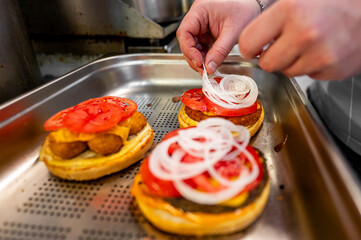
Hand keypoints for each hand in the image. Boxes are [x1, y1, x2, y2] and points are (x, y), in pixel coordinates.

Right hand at [177, 0, 260, 73]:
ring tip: (208, 67)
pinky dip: (205, 56)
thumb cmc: (246, 10)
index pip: (185, 32)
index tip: (198, 61)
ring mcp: (201, 26)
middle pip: (186, 40)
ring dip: (199, 58)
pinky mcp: (207, 33)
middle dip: (193, 57)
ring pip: (193, 46)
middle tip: (203, 69)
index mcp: (200, 10)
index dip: (188, 49)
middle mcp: (198, 17)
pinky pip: (201, 47)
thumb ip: (220, 51)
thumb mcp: (233, 33)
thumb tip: (209, 67)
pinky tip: (210, 62)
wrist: (255, 7)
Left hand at [239, 0, 360, 79]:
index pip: (247, 43)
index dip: (249, 47)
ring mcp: (321, 54)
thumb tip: (246, 40)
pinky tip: (323, 50)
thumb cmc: (333, 2)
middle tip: (283, 45)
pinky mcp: (334, 69)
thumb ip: (271, 17)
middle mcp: (304, 33)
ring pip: (287, 72)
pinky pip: (309, 76)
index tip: (254, 47)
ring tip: (309, 44)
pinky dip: (312, 66)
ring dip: (293, 62)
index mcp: (290, 10)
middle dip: (271, 57)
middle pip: (266, 64)